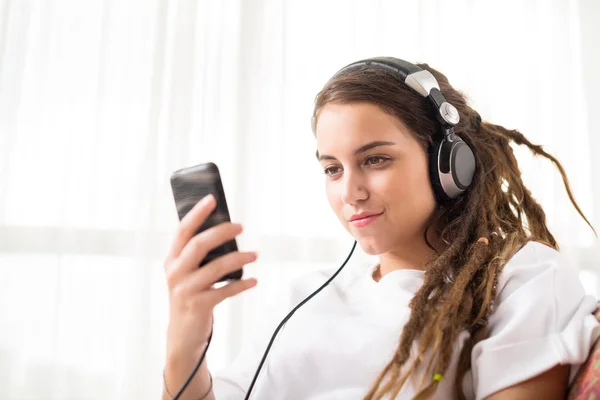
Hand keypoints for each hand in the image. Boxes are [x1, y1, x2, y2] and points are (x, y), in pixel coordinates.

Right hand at [164, 193, 257, 360]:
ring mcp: (186, 290)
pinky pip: (226, 290)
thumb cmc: (191, 296)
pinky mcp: (199, 306)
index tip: (212, 198)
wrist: (183, 335)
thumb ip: (200, 255)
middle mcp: (175, 272)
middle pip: (199, 244)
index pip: (183, 230)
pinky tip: (253, 280)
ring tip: (254, 254)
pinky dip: (242, 284)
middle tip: (241, 226)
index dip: (197, 213)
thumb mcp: (188, 273)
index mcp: (172, 260)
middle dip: (222, 232)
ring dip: (239, 258)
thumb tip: (226, 230)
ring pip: (216, 267)